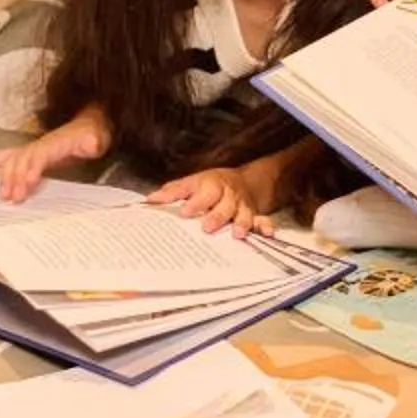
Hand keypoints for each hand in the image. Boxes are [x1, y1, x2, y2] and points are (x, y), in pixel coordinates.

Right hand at [0, 108, 109, 202]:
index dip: (33, 168)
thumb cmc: (92, 135)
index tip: (28, 183)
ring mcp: (33, 148)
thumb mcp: (96, 138)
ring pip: (13, 160)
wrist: (90, 126)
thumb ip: (93, 141)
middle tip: (12, 198)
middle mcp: (40, 144)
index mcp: (55, 143)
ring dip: (5, 177)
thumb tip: (92, 143)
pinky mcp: (31, 154)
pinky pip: (9, 156)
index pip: (40, 155)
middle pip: (22, 159)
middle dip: (15, 178)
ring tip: (2, 195)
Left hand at [150, 165, 274, 237]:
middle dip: (217, 216)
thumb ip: (172, 192)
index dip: (195, 202)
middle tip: (207, 228)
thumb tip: (150, 201)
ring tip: (237, 235)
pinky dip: (266, 226)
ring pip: (244, 213)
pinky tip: (266, 234)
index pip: (203, 192)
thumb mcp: (191, 183)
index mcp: (212, 185)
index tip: (185, 212)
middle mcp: (229, 195)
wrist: (239, 182)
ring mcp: (242, 206)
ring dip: (241, 223)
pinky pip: (262, 220)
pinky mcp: (254, 215)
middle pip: (224, 205)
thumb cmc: (209, 186)